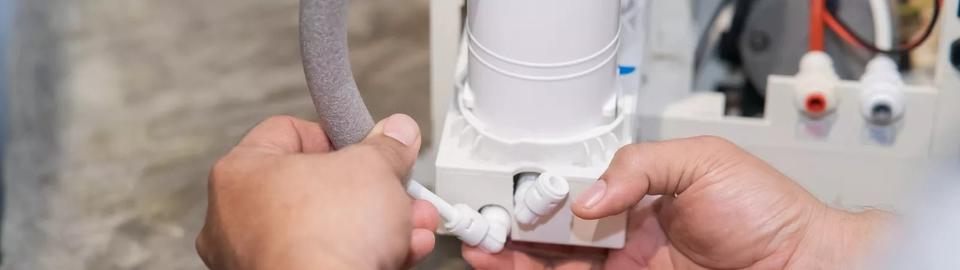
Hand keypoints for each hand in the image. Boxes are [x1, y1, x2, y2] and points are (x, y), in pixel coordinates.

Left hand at [196, 114, 438, 269]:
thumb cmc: (324, 238)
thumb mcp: (374, 169)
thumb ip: (386, 147)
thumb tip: (397, 135)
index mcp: (240, 173)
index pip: (289, 132)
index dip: (338, 134)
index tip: (367, 144)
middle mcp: (237, 218)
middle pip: (316, 186)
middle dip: (371, 188)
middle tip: (395, 186)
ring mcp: (257, 259)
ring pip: (328, 228)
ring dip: (378, 222)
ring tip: (411, 221)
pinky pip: (329, 259)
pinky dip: (365, 253)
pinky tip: (401, 249)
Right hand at [463, 136, 889, 268]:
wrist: (803, 265)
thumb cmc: (768, 212)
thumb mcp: (702, 162)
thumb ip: (639, 166)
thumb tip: (587, 195)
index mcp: (640, 198)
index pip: (575, 196)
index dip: (539, 198)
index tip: (512, 200)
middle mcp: (629, 237)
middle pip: (557, 237)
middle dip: (516, 234)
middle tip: (484, 232)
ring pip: (560, 268)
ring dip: (519, 261)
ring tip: (486, 254)